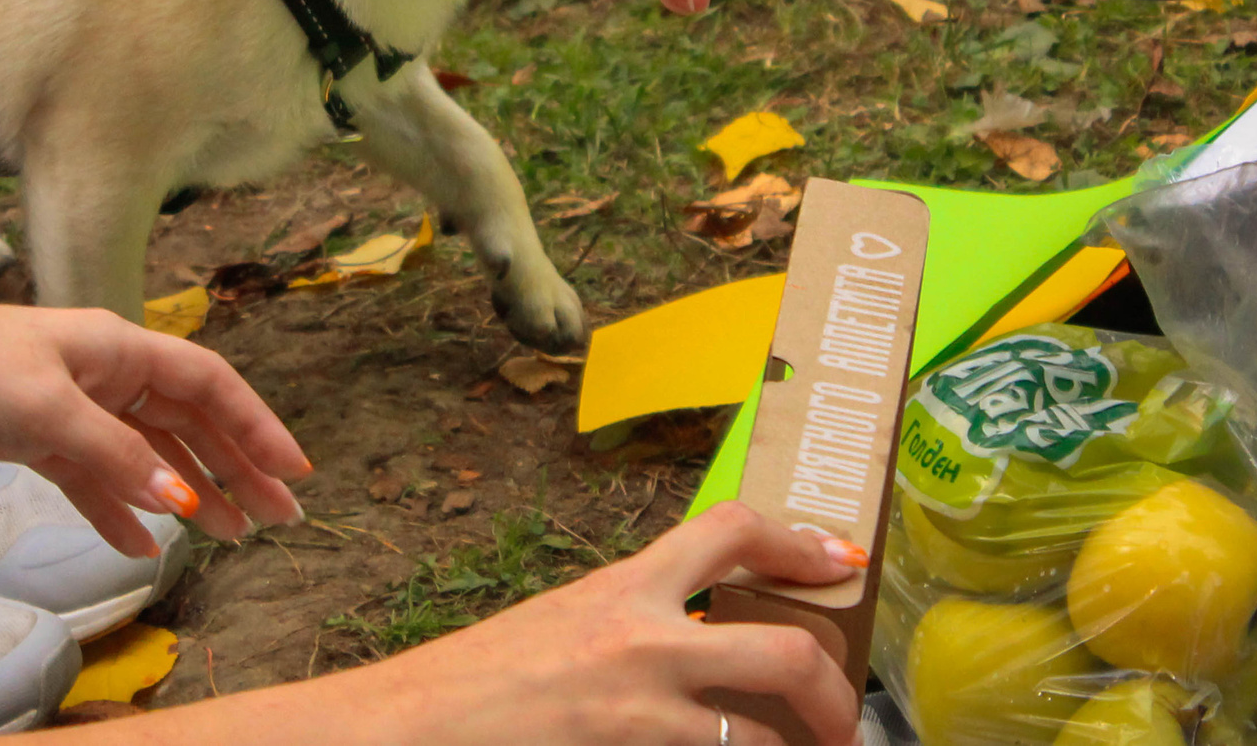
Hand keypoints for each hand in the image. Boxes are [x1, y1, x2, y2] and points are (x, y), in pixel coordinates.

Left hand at [0, 287, 313, 558]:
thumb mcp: (43, 410)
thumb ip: (115, 458)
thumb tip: (181, 504)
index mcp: (119, 348)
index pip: (209, 386)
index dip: (256, 427)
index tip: (295, 473)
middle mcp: (104, 373)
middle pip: (187, 422)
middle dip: (235, 468)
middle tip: (278, 519)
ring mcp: (68, 405)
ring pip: (146, 453)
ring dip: (186, 493)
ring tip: (229, 537)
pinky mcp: (30, 436)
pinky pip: (94, 477)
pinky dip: (120, 510)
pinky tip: (143, 547)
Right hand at [341, 503, 868, 745]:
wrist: (413, 726)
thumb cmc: (478, 682)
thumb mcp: (564, 623)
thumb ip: (633, 621)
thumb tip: (705, 636)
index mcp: (623, 588)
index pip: (729, 531)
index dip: (799, 541)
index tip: (842, 561)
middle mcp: (640, 640)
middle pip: (782, 648)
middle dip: (832, 691)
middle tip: (842, 719)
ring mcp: (637, 713)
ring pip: (757, 739)